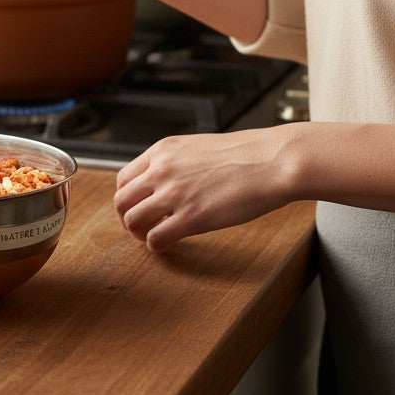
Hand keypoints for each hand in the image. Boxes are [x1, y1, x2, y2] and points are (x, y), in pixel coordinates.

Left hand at [113, 128, 288, 251]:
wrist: (272, 161)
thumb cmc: (244, 155)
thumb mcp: (196, 147)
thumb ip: (174, 163)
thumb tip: (164, 182)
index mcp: (162, 151)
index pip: (124, 179)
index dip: (128, 199)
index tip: (138, 208)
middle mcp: (162, 170)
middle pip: (122, 201)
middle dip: (127, 219)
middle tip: (141, 228)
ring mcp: (175, 193)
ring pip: (132, 221)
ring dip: (139, 234)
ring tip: (153, 238)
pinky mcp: (192, 217)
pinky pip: (156, 238)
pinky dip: (156, 246)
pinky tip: (167, 245)